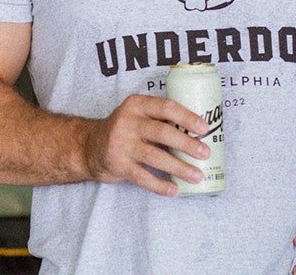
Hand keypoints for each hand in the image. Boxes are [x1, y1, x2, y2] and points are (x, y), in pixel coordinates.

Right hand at [81, 94, 210, 195]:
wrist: (90, 146)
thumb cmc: (125, 130)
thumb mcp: (138, 115)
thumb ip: (160, 119)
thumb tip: (199, 133)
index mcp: (137, 105)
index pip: (165, 107)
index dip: (187, 117)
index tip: (204, 128)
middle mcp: (127, 122)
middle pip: (162, 132)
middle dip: (186, 144)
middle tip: (204, 153)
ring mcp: (120, 144)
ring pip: (155, 157)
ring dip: (179, 167)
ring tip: (196, 175)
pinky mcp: (117, 164)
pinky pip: (142, 177)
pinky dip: (159, 185)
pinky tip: (174, 190)